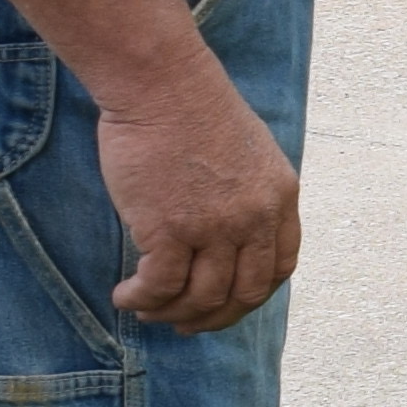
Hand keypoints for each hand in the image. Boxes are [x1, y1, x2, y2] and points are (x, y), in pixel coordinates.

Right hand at [97, 64, 302, 332]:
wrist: (160, 82)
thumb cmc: (192, 108)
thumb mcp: (248, 151)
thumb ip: (249, 194)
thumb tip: (231, 237)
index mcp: (280, 196)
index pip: (279, 268)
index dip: (251, 294)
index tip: (225, 303)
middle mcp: (254, 217)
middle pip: (244, 294)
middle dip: (213, 318)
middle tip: (184, 323)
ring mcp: (214, 227)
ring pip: (200, 298)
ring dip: (171, 313)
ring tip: (145, 308)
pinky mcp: (169, 230)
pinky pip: (160, 287)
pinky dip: (142, 300)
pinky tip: (126, 296)